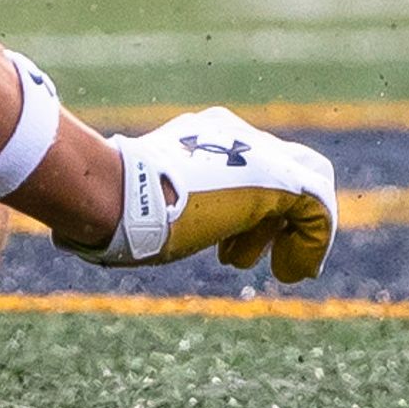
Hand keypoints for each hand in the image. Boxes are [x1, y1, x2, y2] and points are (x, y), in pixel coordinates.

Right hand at [79, 108, 337, 282]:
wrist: (118, 195)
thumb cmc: (110, 203)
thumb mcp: (131, 200)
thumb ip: (137, 203)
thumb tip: (91, 234)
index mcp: (199, 135)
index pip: (246, 157)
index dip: (251, 202)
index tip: (231, 243)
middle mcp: (233, 134)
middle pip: (289, 166)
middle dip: (281, 214)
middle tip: (263, 255)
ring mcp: (257, 154)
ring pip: (308, 189)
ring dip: (296, 234)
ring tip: (278, 270)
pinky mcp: (277, 180)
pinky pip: (317, 212)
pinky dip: (312, 245)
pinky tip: (292, 273)